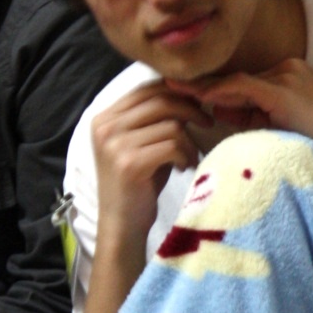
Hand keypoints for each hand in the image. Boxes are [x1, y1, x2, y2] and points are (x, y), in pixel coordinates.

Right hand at [92, 82, 209, 248]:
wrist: (122, 225)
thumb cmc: (139, 183)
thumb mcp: (142, 143)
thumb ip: (155, 118)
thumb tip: (190, 92)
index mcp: (105, 117)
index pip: (147, 88)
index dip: (177, 91)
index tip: (198, 105)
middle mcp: (106, 126)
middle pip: (161, 100)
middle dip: (191, 110)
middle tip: (207, 125)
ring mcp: (115, 144)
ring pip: (171, 124)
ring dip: (190, 141)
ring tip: (189, 157)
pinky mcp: (130, 163)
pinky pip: (173, 145)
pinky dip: (186, 155)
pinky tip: (183, 167)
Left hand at [175, 57, 312, 152]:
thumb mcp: (275, 126)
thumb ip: (247, 114)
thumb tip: (216, 108)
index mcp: (288, 75)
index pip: (243, 81)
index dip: (213, 88)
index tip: (185, 91)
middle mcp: (288, 69)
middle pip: (237, 80)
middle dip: (205, 88)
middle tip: (171, 86)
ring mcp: (288, 76)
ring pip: (238, 84)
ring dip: (208, 92)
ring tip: (176, 91)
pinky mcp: (283, 90)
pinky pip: (243, 88)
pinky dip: (219, 93)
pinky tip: (199, 97)